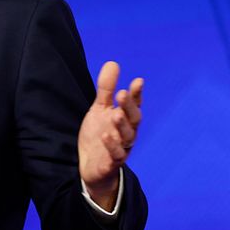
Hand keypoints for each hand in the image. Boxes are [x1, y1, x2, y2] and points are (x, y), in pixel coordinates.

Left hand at [78, 61, 142, 210]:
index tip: (138, 81)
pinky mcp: (112, 163)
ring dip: (122, 126)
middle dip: (130, 108)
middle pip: (134, 120)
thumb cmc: (99, 134)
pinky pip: (116, 156)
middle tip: (123, 94)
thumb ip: (106, 89)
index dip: (137, 94)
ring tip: (115, 114)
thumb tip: (113, 63)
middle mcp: (126, 133)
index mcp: (125, 118)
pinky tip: (106, 136)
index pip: (134, 105)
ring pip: (127, 137)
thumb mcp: (99, 109)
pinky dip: (112, 147)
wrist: (91, 166)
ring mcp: (121, 148)